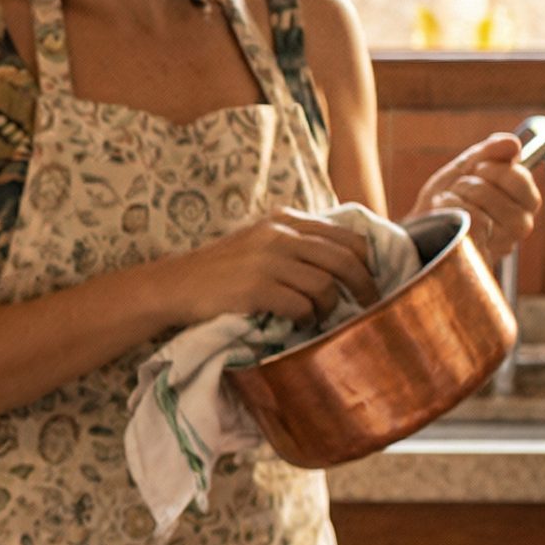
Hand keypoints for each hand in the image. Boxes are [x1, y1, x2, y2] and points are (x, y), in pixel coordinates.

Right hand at [165, 207, 382, 322]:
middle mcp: (280, 235)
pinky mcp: (256, 288)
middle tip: (368, 306)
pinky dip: (306, 318)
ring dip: (330, 308)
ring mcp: (267, 260)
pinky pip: (301, 306)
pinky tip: (298, 323)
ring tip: (321, 318)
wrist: (175, 285)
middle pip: (344, 259)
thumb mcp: (259, 242)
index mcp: (285, 220)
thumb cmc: (220, 270)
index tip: (369, 281)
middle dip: (363, 286)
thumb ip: (295, 243)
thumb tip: (342, 263)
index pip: (346, 236)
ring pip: (325, 285)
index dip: (365, 262)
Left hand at [413, 134, 540, 258]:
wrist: (421, 227)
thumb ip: (490, 152)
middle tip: (461, 188)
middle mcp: (521, 225)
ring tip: (451, 200)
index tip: (479, 170)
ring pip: (480, 209)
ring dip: (457, 197)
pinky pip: (467, 225)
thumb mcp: (467, 167)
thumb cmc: (449, 197)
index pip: (520, 179)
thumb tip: (512, 144)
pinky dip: (450, 211)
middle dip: (470, 183)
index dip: (493, 169)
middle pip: (495, 193)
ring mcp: (502, 243)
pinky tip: (444, 213)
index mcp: (525, 201)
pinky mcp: (482, 255)